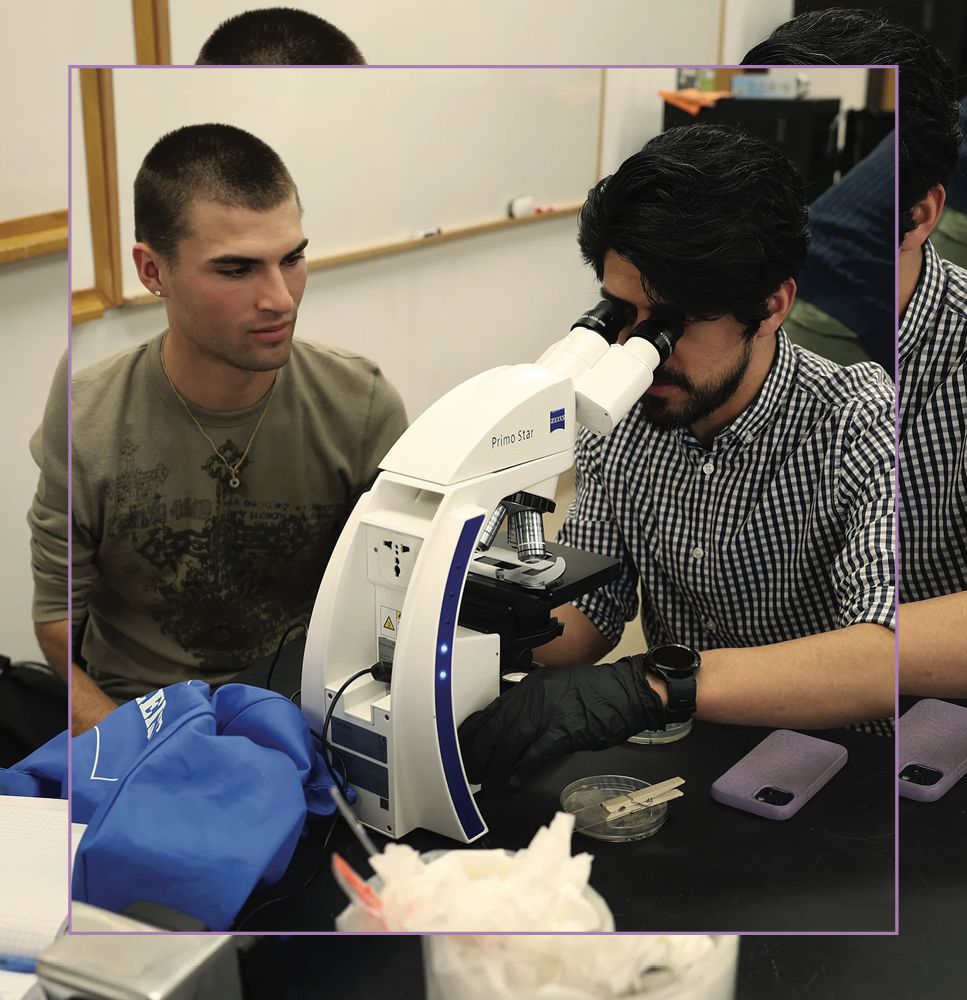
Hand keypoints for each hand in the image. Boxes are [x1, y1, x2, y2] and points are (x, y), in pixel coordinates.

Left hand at [458, 655, 663, 789]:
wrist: (628, 691)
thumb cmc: (596, 693)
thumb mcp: (556, 690)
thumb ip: (532, 707)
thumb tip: (510, 732)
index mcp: (530, 685)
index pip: (491, 710)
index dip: (473, 732)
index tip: (462, 747)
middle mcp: (533, 695)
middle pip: (494, 727)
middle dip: (477, 753)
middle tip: (467, 772)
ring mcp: (549, 712)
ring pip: (509, 742)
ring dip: (494, 767)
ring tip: (485, 784)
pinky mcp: (565, 731)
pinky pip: (535, 753)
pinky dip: (519, 770)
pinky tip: (510, 783)